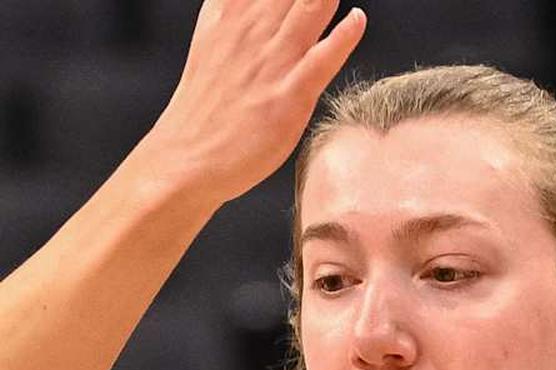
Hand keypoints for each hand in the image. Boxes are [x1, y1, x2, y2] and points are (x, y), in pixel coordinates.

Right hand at [143, 0, 365, 205]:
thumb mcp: (213, 42)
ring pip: (309, 9)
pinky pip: (322, 58)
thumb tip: (249, 2)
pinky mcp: (288, 95)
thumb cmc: (206, 106)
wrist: (187, 158)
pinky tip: (357, 18)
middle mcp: (250, 31)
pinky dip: (343, 36)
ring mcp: (271, 61)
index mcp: (229, 15)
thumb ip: (235, 11)